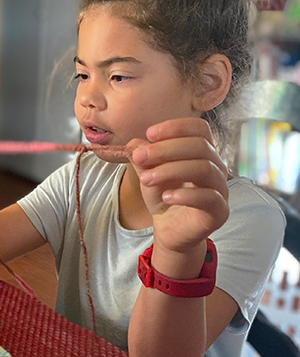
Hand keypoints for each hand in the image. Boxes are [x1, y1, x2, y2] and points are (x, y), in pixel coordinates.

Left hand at [129, 118, 228, 253]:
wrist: (170, 230)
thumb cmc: (164, 196)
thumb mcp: (148, 173)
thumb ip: (142, 157)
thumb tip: (134, 143)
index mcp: (203, 152)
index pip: (199, 128)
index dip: (176, 127)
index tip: (149, 134)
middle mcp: (216, 167)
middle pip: (200, 146)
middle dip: (166, 149)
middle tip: (139, 157)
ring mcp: (221, 189)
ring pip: (204, 168)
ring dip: (170, 170)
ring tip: (146, 179)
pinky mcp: (219, 211)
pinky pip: (208, 197)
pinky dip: (184, 195)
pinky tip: (165, 197)